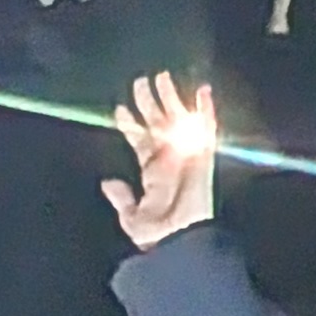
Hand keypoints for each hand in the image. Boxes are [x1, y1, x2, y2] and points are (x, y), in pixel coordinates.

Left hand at [101, 70, 217, 250]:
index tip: (120, 109)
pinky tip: (202, 91)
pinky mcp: (204, 155)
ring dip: (171, 98)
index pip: (140, 141)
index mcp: (152, 172)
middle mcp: (169, 159)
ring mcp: (186, 154)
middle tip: (140, 82)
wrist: (183, 239)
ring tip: (162, 76)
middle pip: (157, 123)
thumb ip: (121, 199)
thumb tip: (107, 182)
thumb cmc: (158, 234)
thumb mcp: (131, 218)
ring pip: (178, 119)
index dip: (130, 124)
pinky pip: (207, 128)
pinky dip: (206, 109)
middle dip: (148, 102)